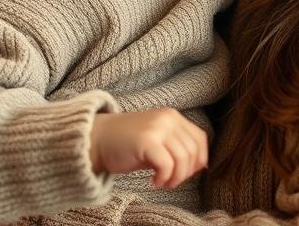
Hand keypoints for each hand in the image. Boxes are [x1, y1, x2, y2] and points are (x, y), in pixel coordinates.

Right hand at [89, 108, 208, 189]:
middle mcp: (167, 118)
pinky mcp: (146, 141)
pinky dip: (163, 179)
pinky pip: (168, 166)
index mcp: (172, 116)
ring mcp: (157, 128)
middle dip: (185, 173)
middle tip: (169, 181)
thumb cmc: (126, 143)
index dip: (198, 160)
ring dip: (175, 178)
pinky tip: (152, 182)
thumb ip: (176, 146)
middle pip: (193, 152)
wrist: (97, 139)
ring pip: (183, 160)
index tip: (185, 173)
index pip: (200, 139)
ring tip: (161, 182)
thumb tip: (200, 165)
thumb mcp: (157, 139)